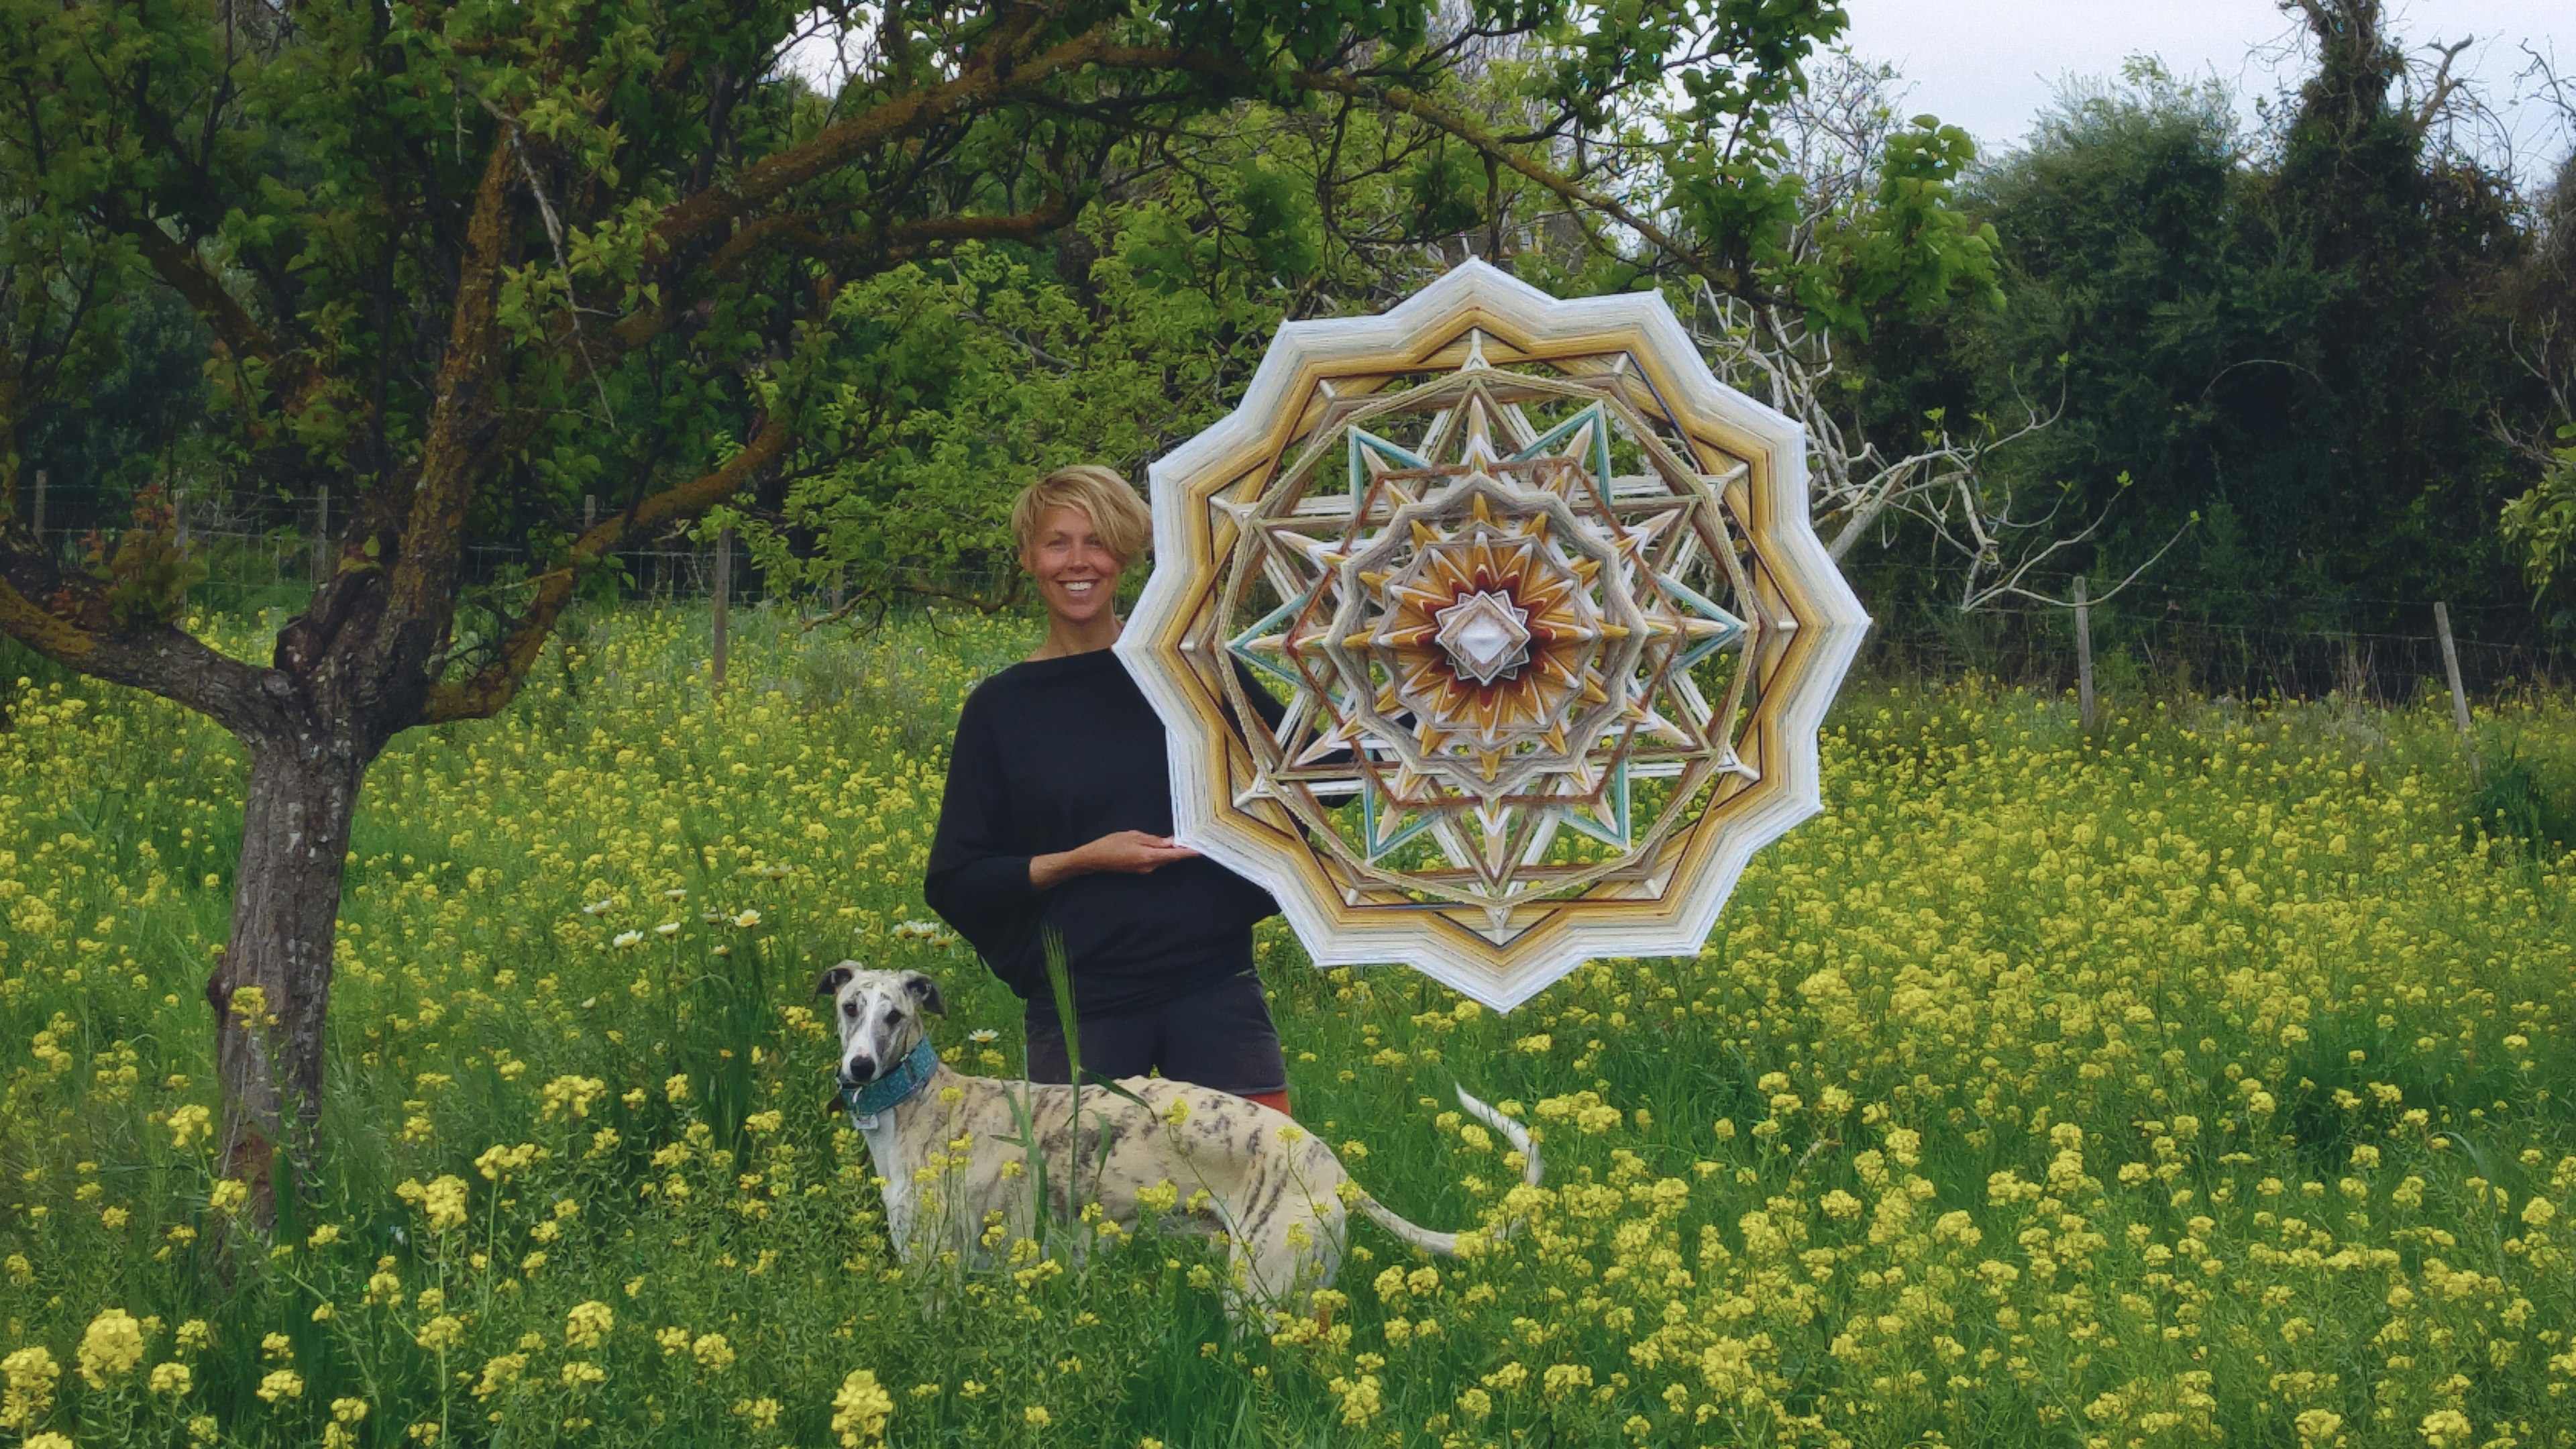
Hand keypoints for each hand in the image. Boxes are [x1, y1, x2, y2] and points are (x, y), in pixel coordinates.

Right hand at [1030, 830, 1198, 887]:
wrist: (1093, 859)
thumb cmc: (1111, 844)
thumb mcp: (1134, 836)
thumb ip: (1155, 840)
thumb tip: (1172, 842)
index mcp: (1149, 857)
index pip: (1174, 855)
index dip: (1189, 853)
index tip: (1202, 850)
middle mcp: (1149, 867)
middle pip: (1169, 857)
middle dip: (1178, 848)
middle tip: (1189, 836)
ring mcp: (1144, 870)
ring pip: (1162, 858)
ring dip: (1167, 850)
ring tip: (1173, 838)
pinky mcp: (1139, 870)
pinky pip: (1154, 860)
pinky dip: (1158, 853)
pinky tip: (1158, 844)